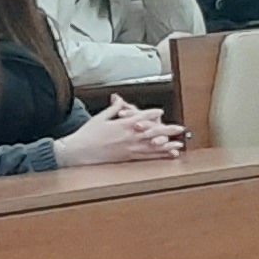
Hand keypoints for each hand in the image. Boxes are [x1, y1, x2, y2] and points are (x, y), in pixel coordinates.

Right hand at [62, 99, 184, 167]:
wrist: (78, 152)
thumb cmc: (86, 135)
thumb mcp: (99, 118)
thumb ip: (113, 109)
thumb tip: (119, 100)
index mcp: (121, 125)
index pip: (141, 117)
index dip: (151, 113)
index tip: (160, 111)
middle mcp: (128, 136)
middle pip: (152, 132)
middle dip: (167, 130)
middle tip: (180, 128)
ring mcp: (129, 148)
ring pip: (153, 146)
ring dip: (167, 145)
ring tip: (178, 144)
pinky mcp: (127, 157)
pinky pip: (146, 157)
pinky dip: (158, 156)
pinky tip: (167, 155)